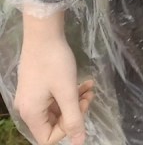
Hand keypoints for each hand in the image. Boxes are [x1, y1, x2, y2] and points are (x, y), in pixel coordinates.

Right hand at [16, 13, 93, 144]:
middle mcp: (28, 109)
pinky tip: (84, 82)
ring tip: (89, 87)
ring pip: (56, 109)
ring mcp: (32, 96)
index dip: (68, 129)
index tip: (81, 108)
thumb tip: (79, 142)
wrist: (44, 34)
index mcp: (31, 114)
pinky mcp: (37, 85)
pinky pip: (54, 97)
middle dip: (74, 112)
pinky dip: (69, 92)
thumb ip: (74, 117)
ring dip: (74, 101)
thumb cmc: (55, 62)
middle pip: (53, 123)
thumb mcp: (67, 91)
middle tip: (89, 95)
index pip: (48, 138)